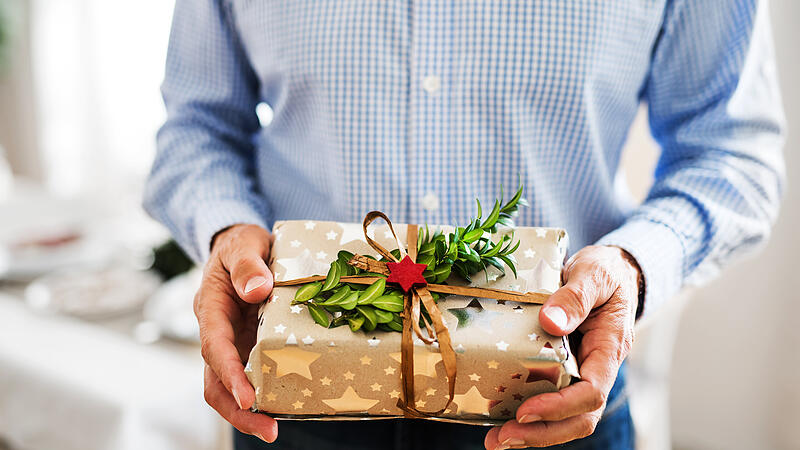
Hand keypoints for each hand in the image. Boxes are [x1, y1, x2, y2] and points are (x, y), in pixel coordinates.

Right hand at [196, 224, 277, 441]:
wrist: (242, 246)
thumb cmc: (240, 244)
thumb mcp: (243, 244)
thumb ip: (247, 264)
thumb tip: (258, 289)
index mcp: (211, 308)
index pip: (214, 347)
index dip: (229, 374)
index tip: (248, 397)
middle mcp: (219, 332)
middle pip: (216, 381)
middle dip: (238, 410)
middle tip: (269, 430)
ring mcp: (235, 343)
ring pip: (232, 385)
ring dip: (252, 409)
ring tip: (278, 426)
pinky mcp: (251, 346)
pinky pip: (256, 373)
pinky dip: (269, 390)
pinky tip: (293, 401)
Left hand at [484, 245, 640, 448]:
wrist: (610, 269)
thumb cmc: (606, 271)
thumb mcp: (594, 275)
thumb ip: (575, 297)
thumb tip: (550, 322)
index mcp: (608, 349)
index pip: (591, 393)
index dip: (559, 408)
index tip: (526, 410)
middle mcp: (595, 368)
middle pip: (578, 418)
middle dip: (542, 433)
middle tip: (503, 438)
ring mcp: (578, 371)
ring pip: (564, 416)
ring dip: (531, 432)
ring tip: (495, 439)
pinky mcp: (560, 367)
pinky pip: (547, 396)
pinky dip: (525, 412)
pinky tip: (496, 414)